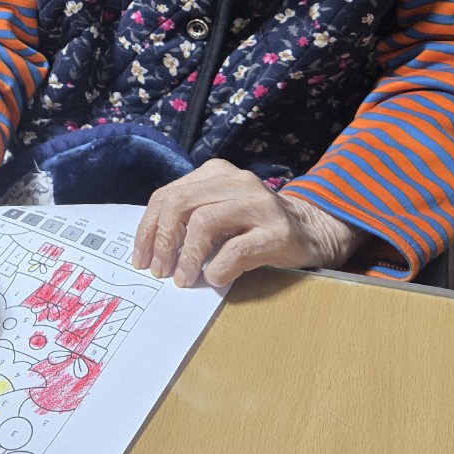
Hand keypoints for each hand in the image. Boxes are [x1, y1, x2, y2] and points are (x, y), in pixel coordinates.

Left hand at [132, 159, 366, 287]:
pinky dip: (218, 268)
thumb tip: (151, 248)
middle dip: (163, 241)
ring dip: (187, 257)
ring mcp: (259, 204)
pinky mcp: (277, 232)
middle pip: (180, 204)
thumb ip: (189, 218)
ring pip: (205, 223)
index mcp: (216, 173)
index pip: (167, 195)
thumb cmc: (255, 226)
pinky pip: (236, 250)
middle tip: (159, 270)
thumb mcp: (220, 210)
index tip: (141, 257)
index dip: (148, 228)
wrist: (312, 230)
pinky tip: (214, 278)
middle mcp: (237, 182)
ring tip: (183, 279)